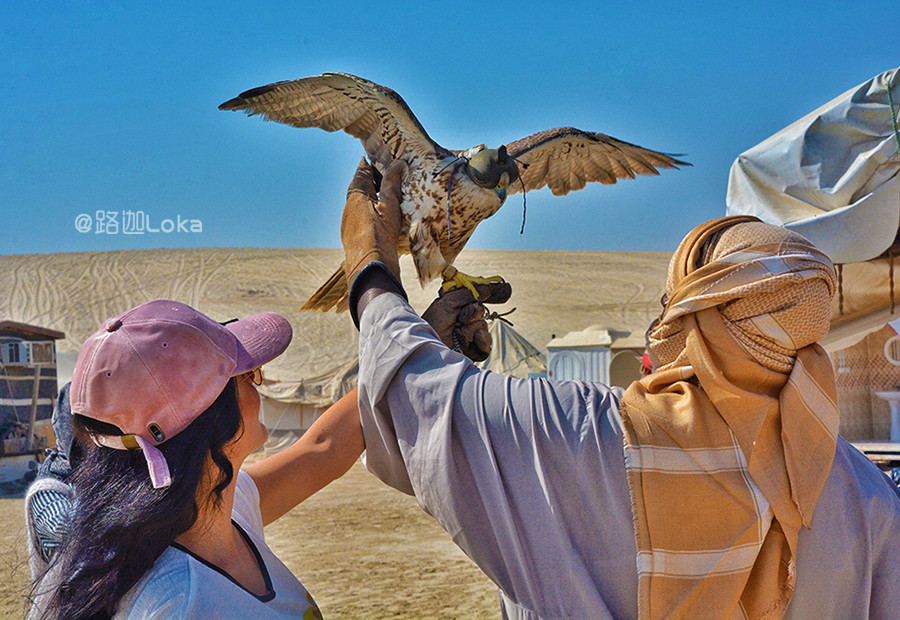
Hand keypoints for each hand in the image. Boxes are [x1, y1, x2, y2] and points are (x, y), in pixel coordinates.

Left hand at [340, 157, 407, 285]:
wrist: (370, 268)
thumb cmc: (379, 235)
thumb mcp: (390, 206)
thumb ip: (393, 184)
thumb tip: (398, 164)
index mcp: (356, 197)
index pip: (360, 173)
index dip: (368, 164)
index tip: (375, 157)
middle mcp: (348, 208)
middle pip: (358, 188)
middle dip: (369, 180)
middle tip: (382, 174)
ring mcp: (349, 223)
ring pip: (359, 204)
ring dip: (370, 197)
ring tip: (385, 194)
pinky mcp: (353, 237)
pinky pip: (360, 217)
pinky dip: (370, 212)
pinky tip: (381, 217)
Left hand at [422, 281, 511, 361]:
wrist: (430, 344)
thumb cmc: (434, 322)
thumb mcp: (449, 302)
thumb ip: (468, 293)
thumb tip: (487, 288)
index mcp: (458, 307)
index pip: (476, 299)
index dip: (479, 298)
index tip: (482, 296)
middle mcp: (465, 319)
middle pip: (481, 312)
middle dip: (472, 315)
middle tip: (459, 320)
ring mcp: (470, 334)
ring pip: (484, 326)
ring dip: (472, 329)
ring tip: (458, 333)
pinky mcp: (474, 349)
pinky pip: (487, 343)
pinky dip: (481, 341)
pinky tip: (470, 343)